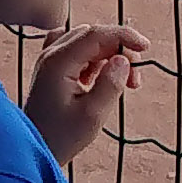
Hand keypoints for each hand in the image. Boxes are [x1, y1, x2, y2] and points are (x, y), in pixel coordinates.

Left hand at [24, 24, 150, 163]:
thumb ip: (110, 84)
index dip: (124, 36)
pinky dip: (95, 60)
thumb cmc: (61, 137)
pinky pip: (78, 52)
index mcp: (58, 62)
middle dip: (119, 50)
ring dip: (109, 56)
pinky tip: (100, 79)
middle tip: (133, 81)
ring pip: (87, 42)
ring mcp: (50, 60)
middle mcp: (51, 55)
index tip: (146, 48)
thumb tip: (123, 59)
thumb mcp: (92, 115)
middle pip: (93, 35)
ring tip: (121, 83)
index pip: (96, 34)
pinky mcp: (52, 69)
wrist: (35, 149)